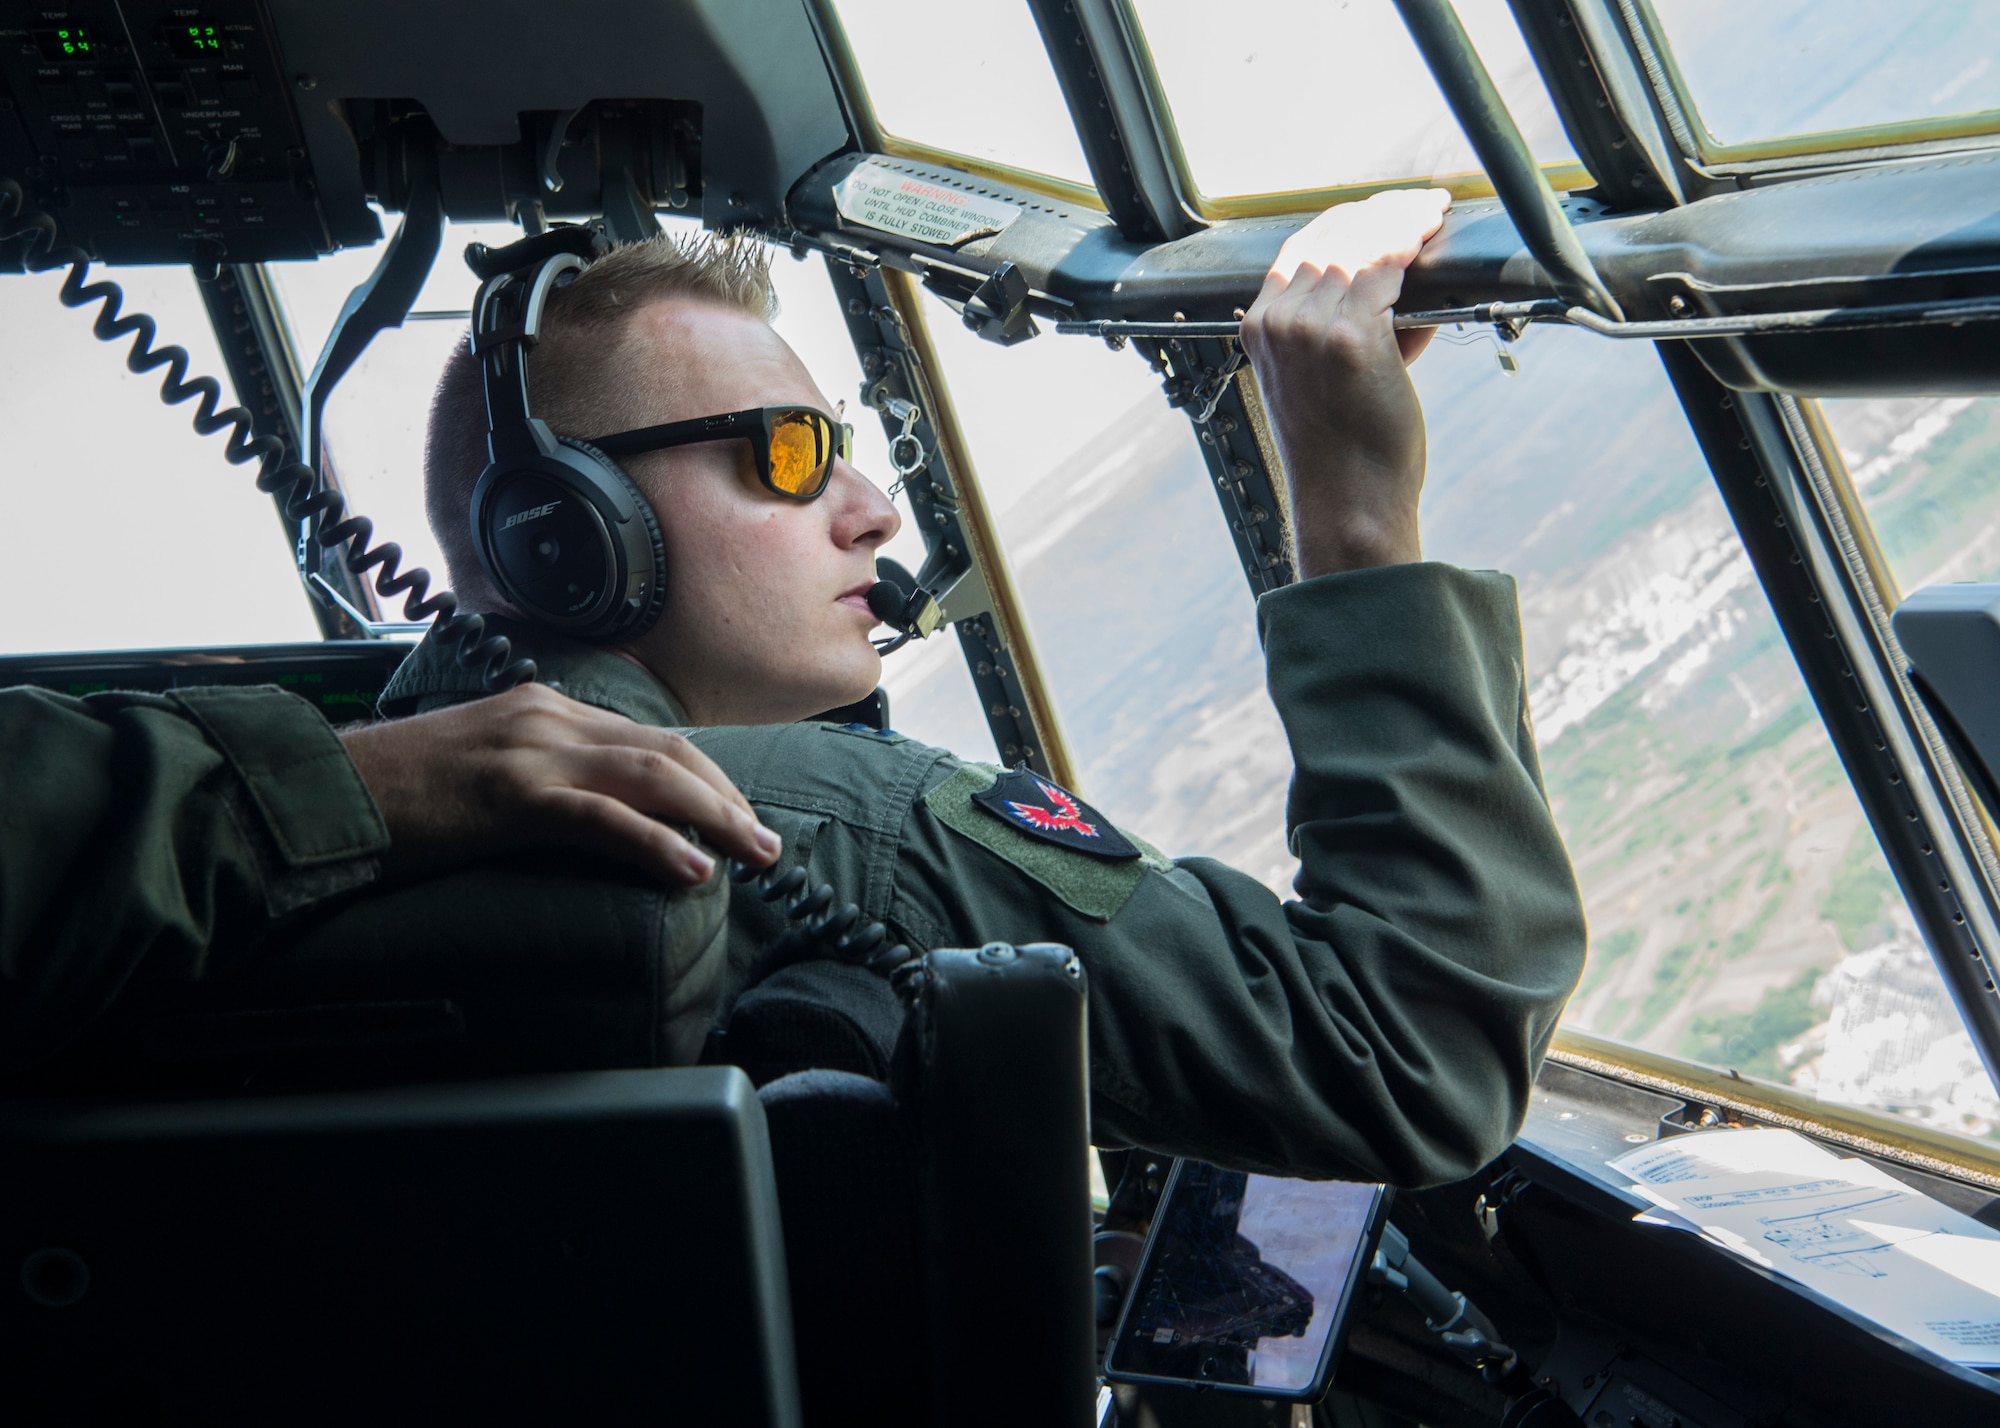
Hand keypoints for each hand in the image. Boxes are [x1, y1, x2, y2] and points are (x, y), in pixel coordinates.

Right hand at [339, 683, 780, 885]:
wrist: (320, 792)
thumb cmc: (395, 795)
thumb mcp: (481, 770)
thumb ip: (539, 778)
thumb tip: (592, 815)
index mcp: (543, 709)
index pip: (649, 738)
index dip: (706, 780)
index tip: (739, 818)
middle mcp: (546, 718)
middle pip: (667, 752)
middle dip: (727, 799)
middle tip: (768, 845)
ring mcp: (529, 752)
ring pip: (651, 776)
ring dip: (716, 819)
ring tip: (755, 856)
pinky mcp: (507, 795)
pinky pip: (599, 817)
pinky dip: (654, 842)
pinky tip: (690, 870)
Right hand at [1238, 188, 1451, 576]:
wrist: (1348, 501)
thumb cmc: (1345, 449)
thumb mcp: (1322, 378)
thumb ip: (1346, 326)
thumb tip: (1403, 280)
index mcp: (1258, 329)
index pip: (1298, 249)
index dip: (1343, 219)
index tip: (1380, 209)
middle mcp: (1277, 323)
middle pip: (1330, 237)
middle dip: (1379, 211)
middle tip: (1419, 204)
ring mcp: (1309, 330)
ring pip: (1360, 246)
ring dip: (1402, 221)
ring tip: (1432, 212)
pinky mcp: (1350, 339)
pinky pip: (1386, 268)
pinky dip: (1412, 243)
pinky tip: (1431, 233)